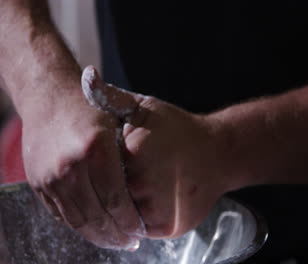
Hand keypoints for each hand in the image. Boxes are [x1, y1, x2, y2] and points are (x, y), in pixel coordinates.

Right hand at [21, 84, 145, 249]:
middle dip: (116, 235)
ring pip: (77, 221)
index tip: (141, 231)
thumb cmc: (87, 105)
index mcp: (95, 149)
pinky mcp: (37, 182)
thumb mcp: (116, 118)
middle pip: (97, 216)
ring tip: (112, 241)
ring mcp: (50, 176)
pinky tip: (91, 228)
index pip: (117, 200)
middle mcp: (70, 166)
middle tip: (129, 242)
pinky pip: (59, 214)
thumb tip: (147, 190)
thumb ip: (130, 152)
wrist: (46, 95)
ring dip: (97, 236)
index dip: (130, 222)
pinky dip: (77, 225)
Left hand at [81, 66, 229, 237]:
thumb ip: (112, 97)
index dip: (98, 165)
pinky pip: (137, 227)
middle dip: (105, 187)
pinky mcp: (167, 227)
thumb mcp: (145, 108)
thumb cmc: (177, 129)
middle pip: (106, 193)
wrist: (219, 154)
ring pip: (119, 214)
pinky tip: (145, 199)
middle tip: (118, 176)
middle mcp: (146, 182)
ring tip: (135, 187)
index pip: (96, 167)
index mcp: (135, 151)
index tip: (104, 160)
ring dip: (119, 204)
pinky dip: (135, 216)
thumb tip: (88, 77)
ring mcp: (158, 208)